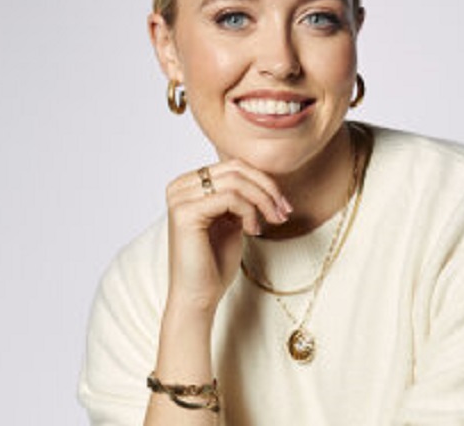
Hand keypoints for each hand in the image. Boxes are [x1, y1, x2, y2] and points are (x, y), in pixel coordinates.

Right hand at [164, 160, 291, 312]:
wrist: (199, 296)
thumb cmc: (215, 262)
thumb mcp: (233, 219)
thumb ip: (241, 196)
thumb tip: (264, 177)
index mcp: (189, 184)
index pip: (233, 166)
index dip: (264, 181)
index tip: (283, 205)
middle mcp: (180, 186)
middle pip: (236, 169)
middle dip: (267, 189)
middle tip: (284, 212)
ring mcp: (179, 198)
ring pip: (236, 181)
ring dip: (262, 201)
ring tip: (272, 222)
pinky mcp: (184, 212)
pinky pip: (229, 198)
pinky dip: (249, 212)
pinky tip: (252, 231)